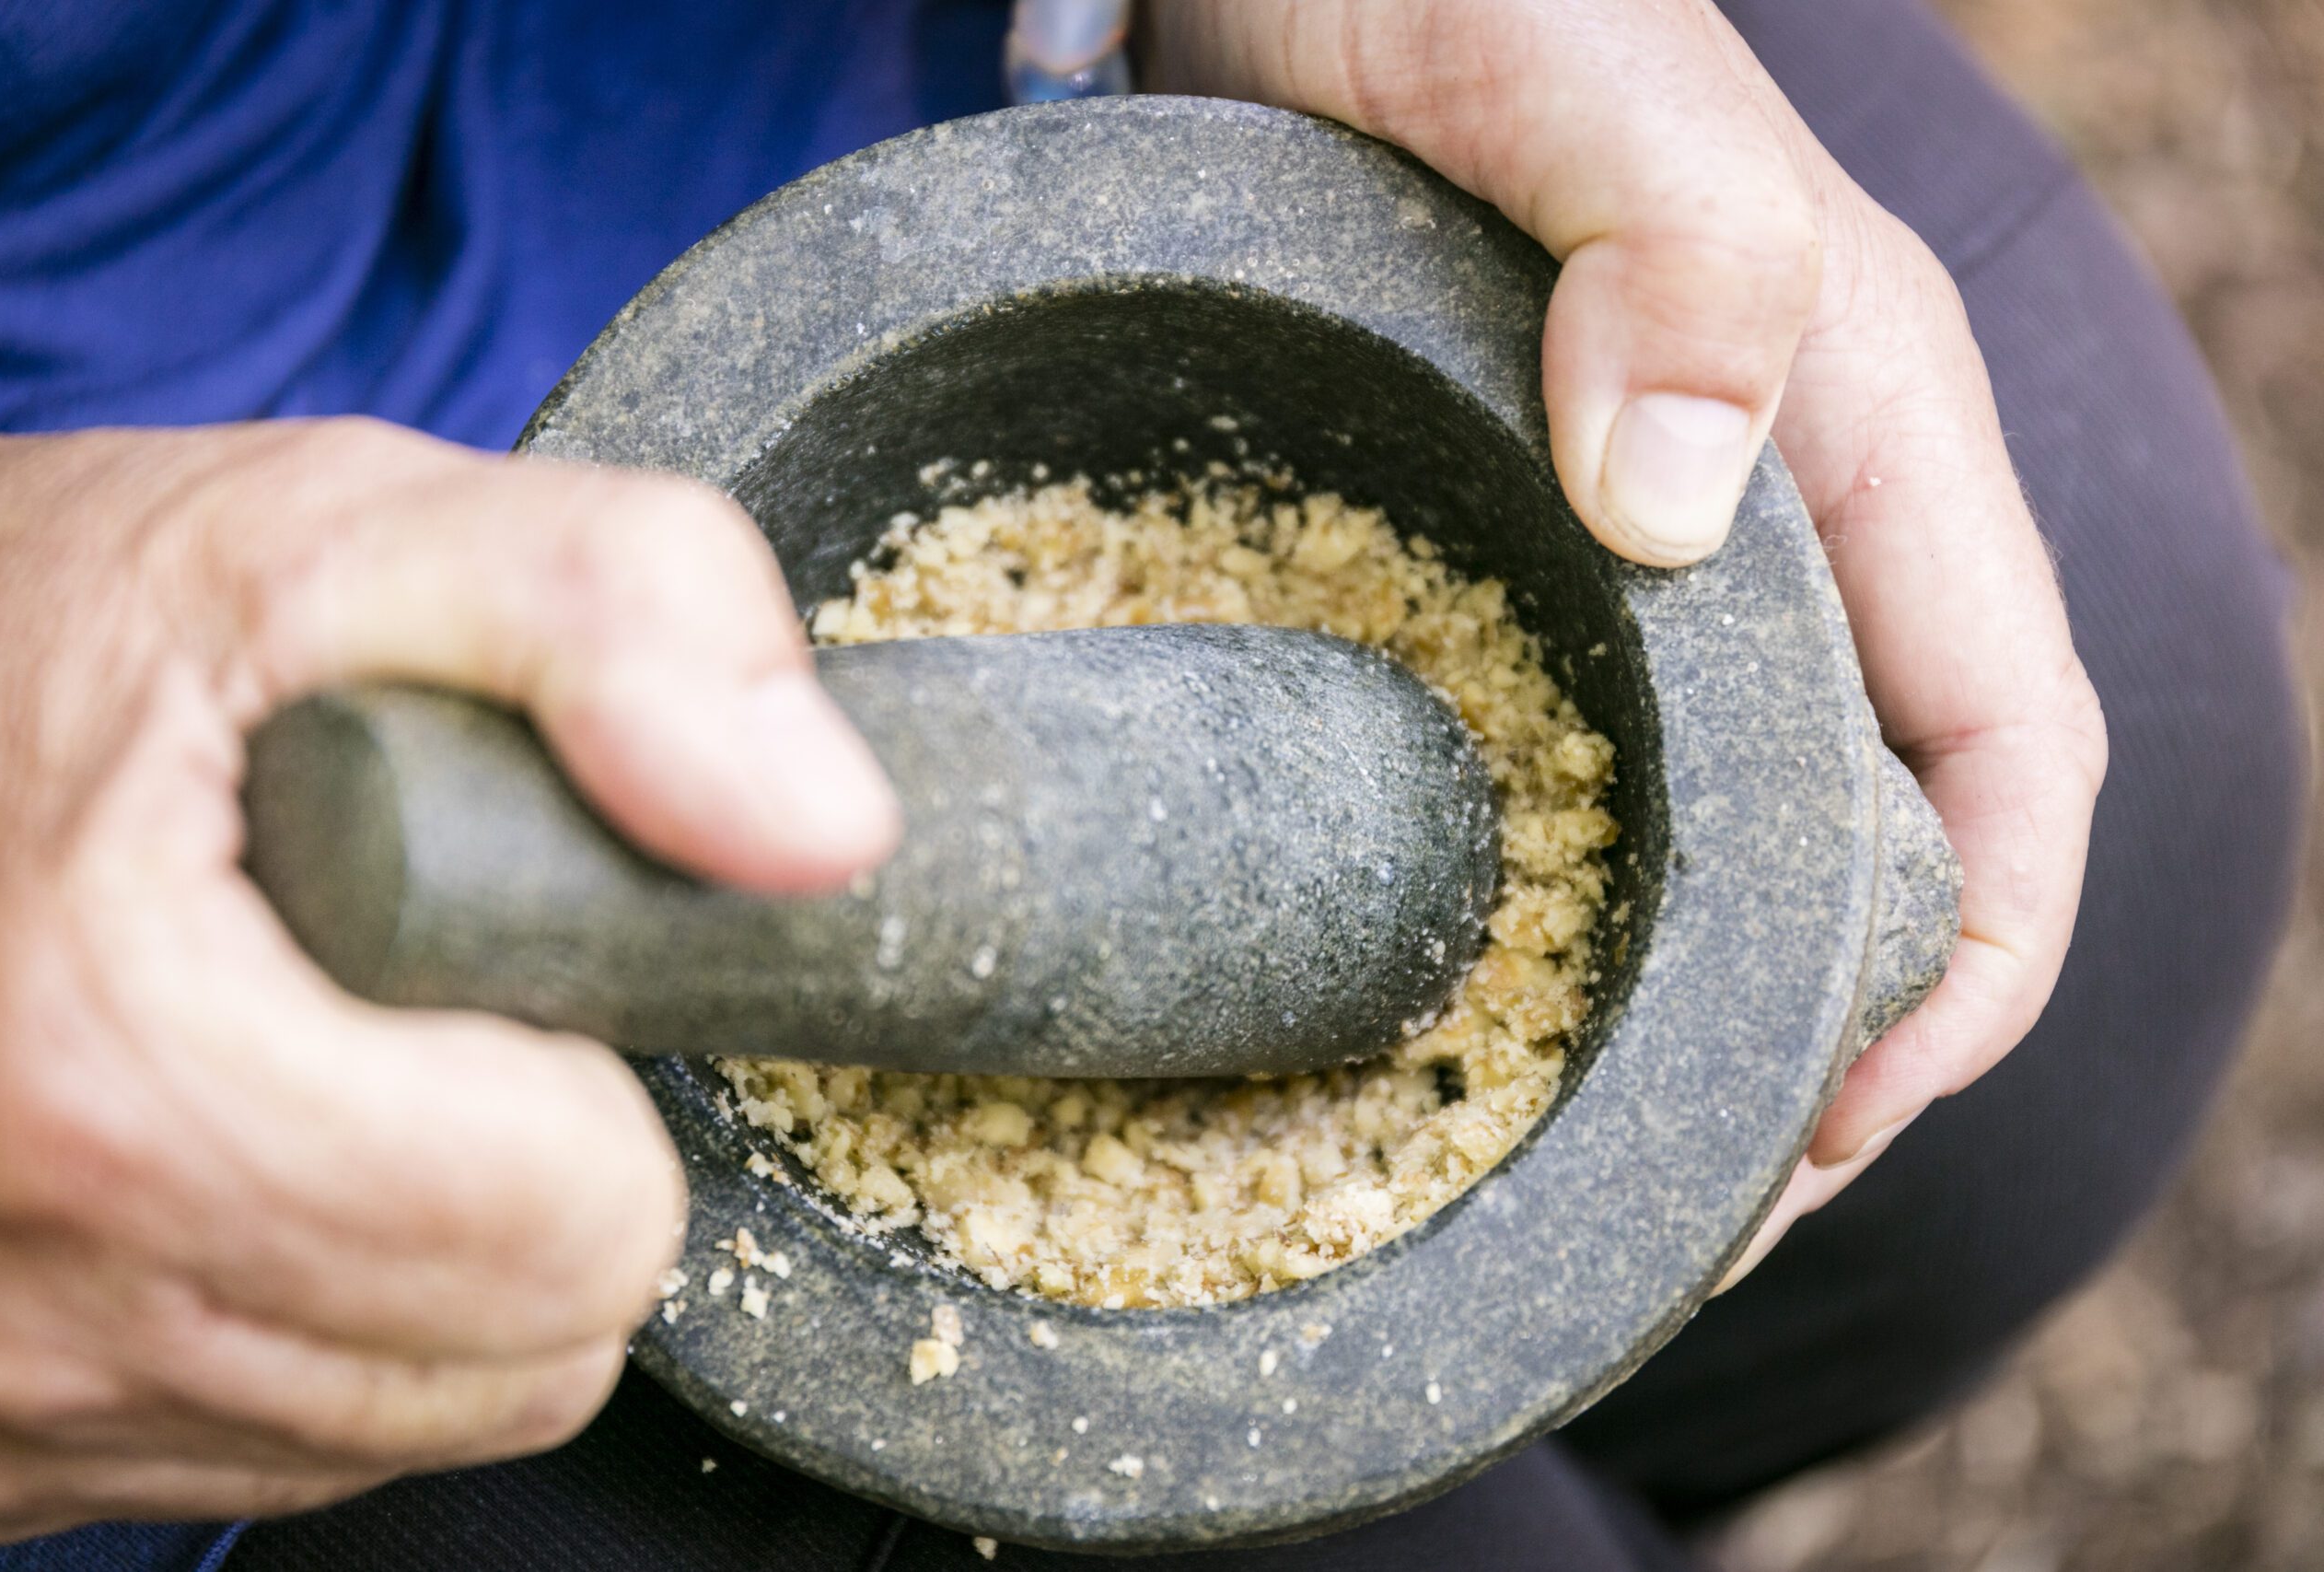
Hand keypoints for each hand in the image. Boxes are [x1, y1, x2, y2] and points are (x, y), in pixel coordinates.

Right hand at [0, 418, 898, 1540]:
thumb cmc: (27, 632)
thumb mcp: (333, 536)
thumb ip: (615, 618)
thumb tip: (824, 829)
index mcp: (122, 1075)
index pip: (575, 1233)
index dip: (594, 1079)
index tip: (489, 959)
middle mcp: (37, 1292)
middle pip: (525, 1348)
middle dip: (539, 1173)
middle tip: (413, 1000)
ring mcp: (1, 1395)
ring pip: (423, 1414)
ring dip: (443, 1259)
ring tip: (331, 1066)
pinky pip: (284, 1452)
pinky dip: (321, 1319)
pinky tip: (245, 1159)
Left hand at [1142, 0, 2108, 1284]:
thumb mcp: (1563, 78)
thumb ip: (1678, 255)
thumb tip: (1684, 515)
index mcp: (1866, 429)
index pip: (2007, 752)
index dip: (1964, 967)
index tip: (1837, 1131)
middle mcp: (1784, 513)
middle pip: (1882, 839)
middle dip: (1827, 1047)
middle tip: (1671, 1217)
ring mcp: (1653, 548)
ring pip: (1734, 829)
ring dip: (1686, 1011)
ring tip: (1562, 1169)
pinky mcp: (1516, 555)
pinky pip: (1586, 769)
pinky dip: (1553, 910)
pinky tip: (1445, 1005)